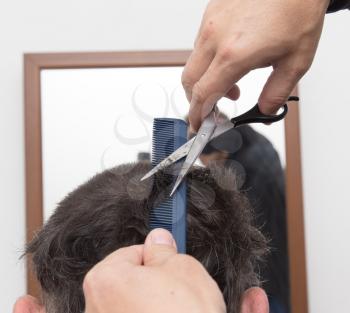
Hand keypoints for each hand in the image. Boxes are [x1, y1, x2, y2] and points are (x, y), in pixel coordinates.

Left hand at [83, 229, 226, 312]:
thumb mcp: (184, 270)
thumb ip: (165, 250)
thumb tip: (159, 239)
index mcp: (106, 280)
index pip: (132, 253)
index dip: (157, 257)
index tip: (169, 260)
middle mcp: (95, 309)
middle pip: (128, 282)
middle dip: (152, 283)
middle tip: (176, 291)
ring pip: (130, 307)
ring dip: (149, 306)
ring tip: (174, 312)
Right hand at [183, 0, 329, 130]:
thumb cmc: (297, 9)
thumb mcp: (296, 60)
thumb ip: (277, 92)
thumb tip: (265, 110)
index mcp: (234, 54)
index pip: (203, 94)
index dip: (198, 115)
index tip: (198, 125)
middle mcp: (215, 37)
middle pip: (189, 80)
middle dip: (196, 100)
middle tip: (213, 108)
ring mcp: (210, 22)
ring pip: (194, 62)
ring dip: (205, 79)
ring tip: (231, 81)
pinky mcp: (212, 12)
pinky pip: (201, 43)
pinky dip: (209, 59)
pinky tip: (229, 57)